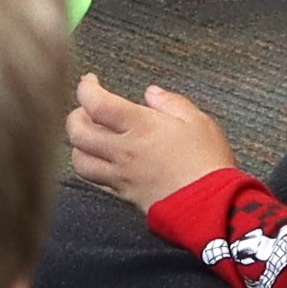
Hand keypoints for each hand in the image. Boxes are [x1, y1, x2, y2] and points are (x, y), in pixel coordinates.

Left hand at [66, 71, 240, 208]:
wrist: (211, 206)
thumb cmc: (208, 162)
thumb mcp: (198, 120)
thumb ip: (171, 102)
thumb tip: (151, 93)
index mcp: (140, 126)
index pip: (95, 103)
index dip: (85, 88)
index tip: (90, 81)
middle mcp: (123, 151)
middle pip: (77, 132)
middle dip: (75, 115)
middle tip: (88, 108)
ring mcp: (121, 175)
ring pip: (79, 160)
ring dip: (79, 144)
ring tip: (92, 135)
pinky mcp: (124, 195)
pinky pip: (94, 180)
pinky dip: (90, 166)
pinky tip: (102, 159)